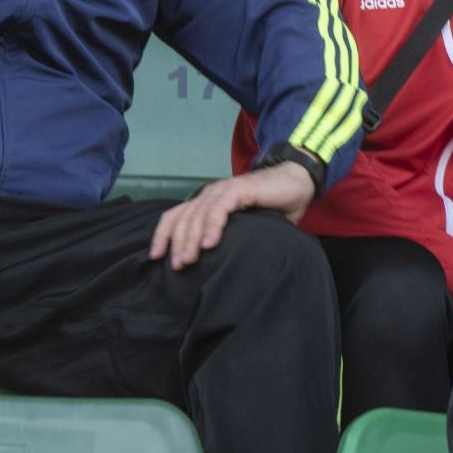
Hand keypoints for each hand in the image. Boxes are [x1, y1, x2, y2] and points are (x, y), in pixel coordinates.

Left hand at [149, 160, 314, 270]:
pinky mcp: (239, 189)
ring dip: (191, 238)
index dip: (162, 236)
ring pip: (198, 214)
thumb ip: (228, 241)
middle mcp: (210, 195)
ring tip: (188, 260)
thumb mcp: (243, 228)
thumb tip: (215, 269)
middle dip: (176, 244)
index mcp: (206, 203)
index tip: (156, 258)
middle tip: (176, 267)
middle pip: (183, 218)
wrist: (296, 182)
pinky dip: (212, 225)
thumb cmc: (270, 208)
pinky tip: (210, 244)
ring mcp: (223, 191)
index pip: (175, 217)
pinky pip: (220, 208)